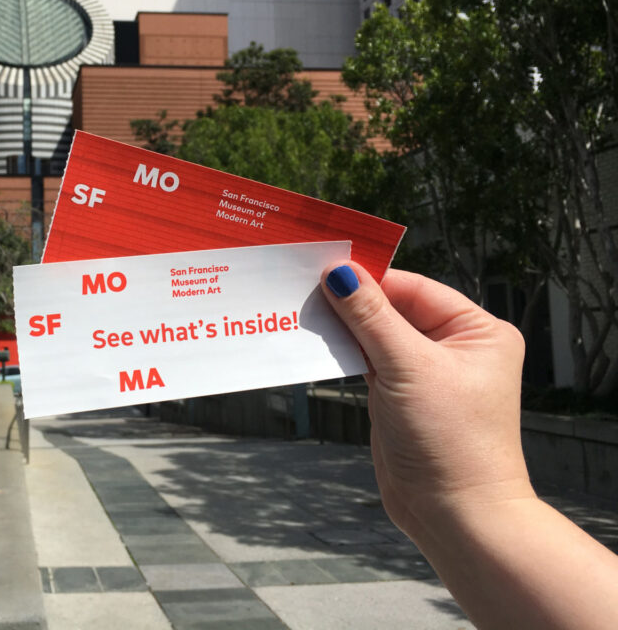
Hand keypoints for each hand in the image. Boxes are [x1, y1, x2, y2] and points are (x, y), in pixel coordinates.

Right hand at [320, 262, 533, 536]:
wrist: (454, 515)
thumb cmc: (450, 440)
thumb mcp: (408, 368)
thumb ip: (371, 317)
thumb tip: (340, 272)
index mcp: (477, 331)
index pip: (415, 288)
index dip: (371, 280)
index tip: (325, 270)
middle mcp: (455, 347)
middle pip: (393, 309)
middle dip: (354, 304)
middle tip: (307, 290)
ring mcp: (425, 373)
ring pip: (376, 335)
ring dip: (345, 329)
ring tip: (306, 315)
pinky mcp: (400, 396)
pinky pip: (368, 361)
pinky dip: (345, 353)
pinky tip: (318, 344)